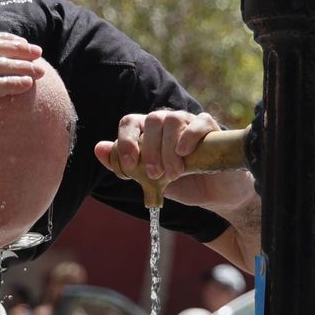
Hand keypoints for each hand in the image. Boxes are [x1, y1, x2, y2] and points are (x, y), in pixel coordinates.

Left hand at [94, 110, 253, 211]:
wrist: (215, 194)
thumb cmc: (181, 184)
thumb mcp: (150, 179)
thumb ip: (125, 165)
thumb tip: (99, 149)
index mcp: (148, 131)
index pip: (130, 122)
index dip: (126, 141)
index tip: (131, 166)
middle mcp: (167, 122)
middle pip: (151, 120)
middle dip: (149, 149)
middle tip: (155, 174)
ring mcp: (189, 122)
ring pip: (172, 120)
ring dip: (168, 149)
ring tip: (173, 174)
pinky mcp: (211, 129)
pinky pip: (199, 121)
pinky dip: (189, 135)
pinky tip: (185, 153)